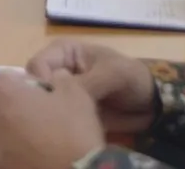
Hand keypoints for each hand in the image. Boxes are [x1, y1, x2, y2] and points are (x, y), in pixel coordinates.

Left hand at [0, 69, 103, 167]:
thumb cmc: (72, 131)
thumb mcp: (75, 92)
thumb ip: (59, 78)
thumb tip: (55, 78)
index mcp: (1, 92)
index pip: (9, 77)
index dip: (29, 85)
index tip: (46, 97)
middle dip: (17, 107)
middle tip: (43, 119)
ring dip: (13, 130)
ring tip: (40, 141)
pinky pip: (1, 152)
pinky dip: (12, 151)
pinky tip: (34, 156)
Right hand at [24, 39, 156, 133]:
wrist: (151, 105)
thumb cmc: (132, 78)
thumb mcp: (113, 73)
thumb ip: (86, 81)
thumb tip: (58, 92)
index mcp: (63, 52)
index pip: (35, 65)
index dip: (40, 82)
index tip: (53, 99)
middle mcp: (57, 70)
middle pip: (33, 86)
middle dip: (42, 100)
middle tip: (58, 114)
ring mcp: (62, 92)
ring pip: (41, 104)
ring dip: (50, 114)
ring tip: (66, 123)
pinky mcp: (68, 112)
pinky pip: (54, 119)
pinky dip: (58, 126)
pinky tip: (70, 131)